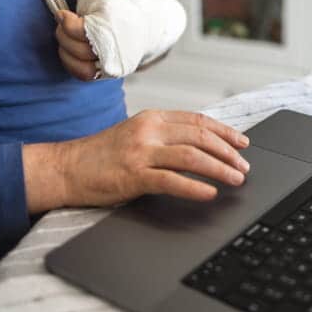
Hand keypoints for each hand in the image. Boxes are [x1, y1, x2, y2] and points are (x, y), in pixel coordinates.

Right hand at [22, 110, 250, 212]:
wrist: (67, 168)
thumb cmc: (102, 156)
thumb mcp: (136, 135)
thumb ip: (165, 136)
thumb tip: (202, 146)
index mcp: (153, 118)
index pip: (198, 120)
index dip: (225, 132)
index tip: (243, 142)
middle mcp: (149, 130)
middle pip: (200, 136)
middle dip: (228, 151)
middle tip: (244, 166)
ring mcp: (141, 151)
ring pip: (191, 156)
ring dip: (219, 168)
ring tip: (236, 178)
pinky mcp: (133, 174)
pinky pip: (172, 180)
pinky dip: (195, 186)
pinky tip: (210, 193)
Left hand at [54, 0, 126, 80]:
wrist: (150, 23)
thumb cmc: (130, 0)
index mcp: (123, 26)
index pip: (86, 32)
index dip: (68, 23)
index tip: (62, 13)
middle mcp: (120, 50)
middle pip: (83, 51)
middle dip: (65, 35)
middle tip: (62, 21)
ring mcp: (115, 64)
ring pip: (84, 69)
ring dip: (66, 52)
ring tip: (65, 35)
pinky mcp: (108, 73)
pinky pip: (85, 75)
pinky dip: (71, 64)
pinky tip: (68, 48)